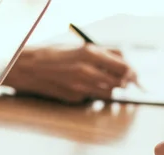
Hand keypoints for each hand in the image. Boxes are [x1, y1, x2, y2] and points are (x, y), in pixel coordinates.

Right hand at [7, 44, 136, 102]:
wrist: (28, 67)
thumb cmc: (53, 54)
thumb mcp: (79, 47)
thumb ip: (102, 54)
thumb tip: (124, 61)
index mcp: (90, 53)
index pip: (123, 66)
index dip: (132, 71)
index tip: (135, 74)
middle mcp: (88, 70)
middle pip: (120, 82)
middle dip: (125, 82)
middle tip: (125, 81)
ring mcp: (82, 86)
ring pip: (109, 92)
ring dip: (110, 88)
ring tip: (101, 81)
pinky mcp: (76, 98)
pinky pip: (93, 97)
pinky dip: (93, 93)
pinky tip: (82, 86)